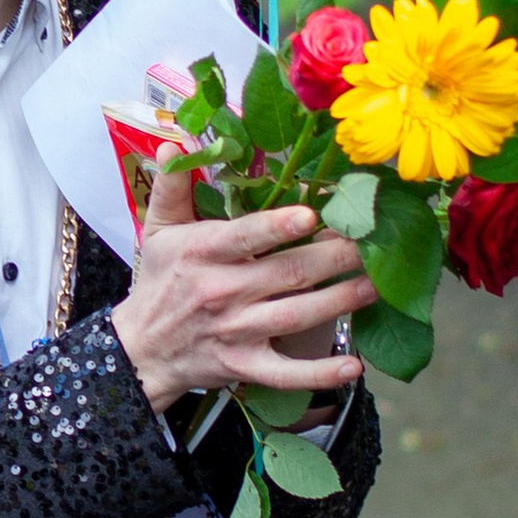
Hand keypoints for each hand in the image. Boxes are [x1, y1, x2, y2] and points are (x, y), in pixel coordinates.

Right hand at [109, 154, 372, 414]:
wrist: (140, 349)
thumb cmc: (159, 282)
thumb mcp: (158, 230)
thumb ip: (171, 186)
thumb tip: (174, 144)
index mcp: (204, 252)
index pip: (245, 237)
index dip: (279, 226)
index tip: (312, 214)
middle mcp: (223, 291)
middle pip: (288, 273)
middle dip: (335, 257)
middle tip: (373, 242)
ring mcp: (236, 331)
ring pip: (297, 315)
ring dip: (341, 301)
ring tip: (376, 285)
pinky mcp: (245, 365)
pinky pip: (285, 373)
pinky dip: (319, 374)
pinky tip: (353, 366)